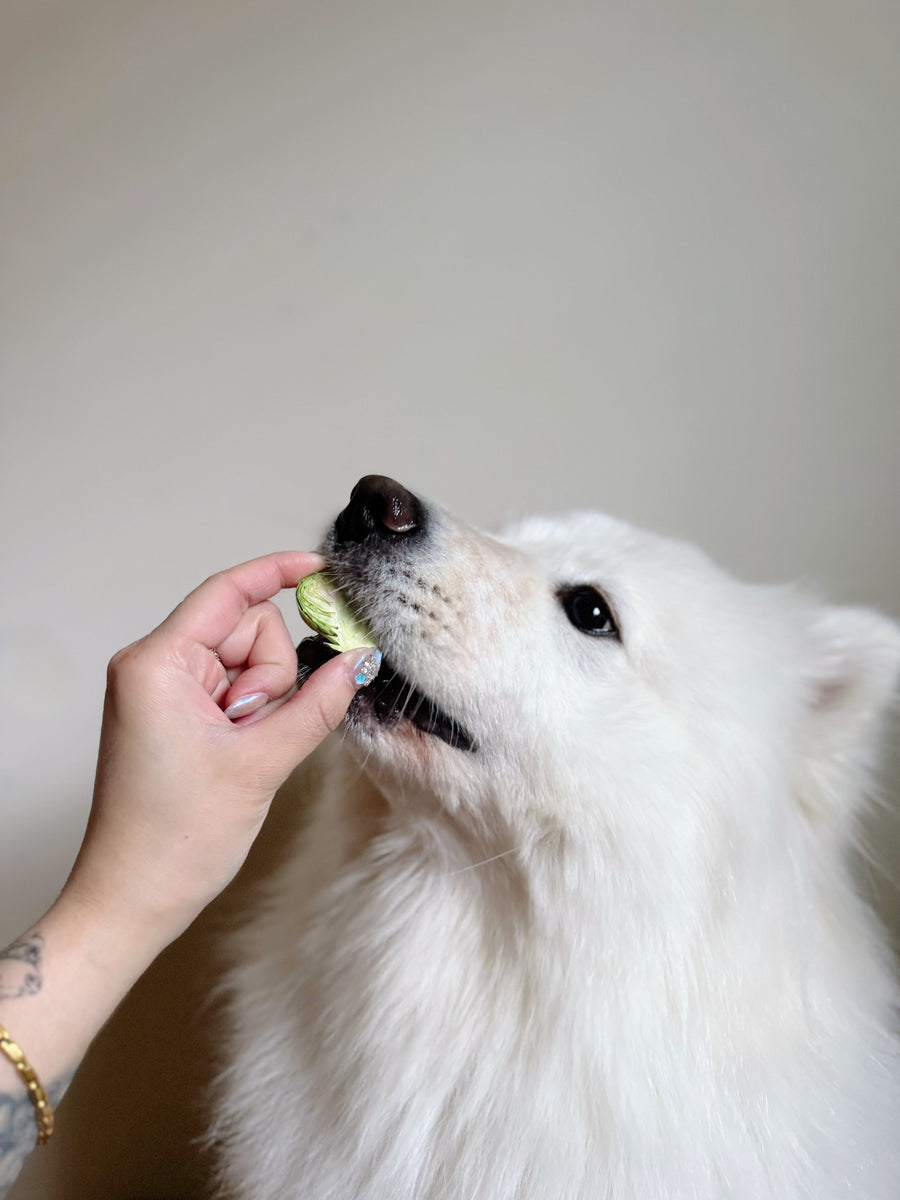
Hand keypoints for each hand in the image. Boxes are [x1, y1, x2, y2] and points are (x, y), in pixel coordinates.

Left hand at [62, 551, 376, 953]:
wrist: (133, 899)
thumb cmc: (172, 839)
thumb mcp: (260, 764)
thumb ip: (318, 703)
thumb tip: (359, 659)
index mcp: (157, 663)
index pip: (228, 593)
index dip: (277, 573)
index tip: (322, 570)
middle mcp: (155, 666)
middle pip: (247, 630)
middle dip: (271, 676)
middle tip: (253, 732)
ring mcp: (166, 692)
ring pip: (249, 663)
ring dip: (264, 702)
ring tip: (241, 753)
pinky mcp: (178, 715)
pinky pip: (237, 690)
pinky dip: (255, 715)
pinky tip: (240, 754)